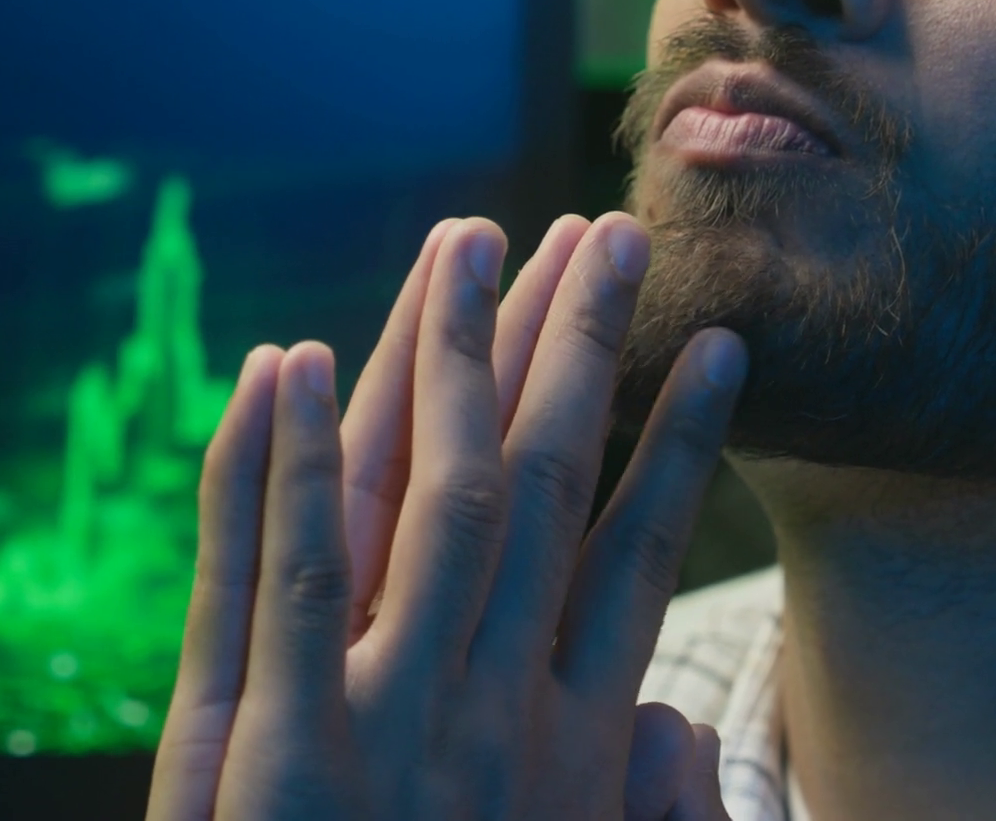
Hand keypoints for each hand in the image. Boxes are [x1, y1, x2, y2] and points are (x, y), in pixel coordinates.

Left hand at [146, 213, 747, 819]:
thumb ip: (650, 814)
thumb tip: (677, 729)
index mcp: (568, 754)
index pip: (633, 561)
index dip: (677, 448)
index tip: (721, 347)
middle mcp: (489, 715)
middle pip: (541, 493)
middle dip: (574, 356)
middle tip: (605, 234)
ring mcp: (382, 726)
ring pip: (425, 499)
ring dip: (446, 362)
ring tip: (471, 240)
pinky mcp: (275, 757)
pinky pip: (279, 579)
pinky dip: (285, 467)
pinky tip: (290, 361)